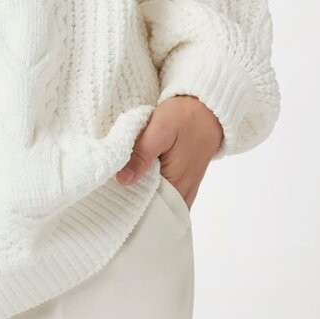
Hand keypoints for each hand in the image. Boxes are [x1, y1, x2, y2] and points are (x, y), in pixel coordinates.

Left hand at [114, 95, 223, 209]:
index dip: (128, 208)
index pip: (149, 210)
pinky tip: (138, 182)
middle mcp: (183, 192)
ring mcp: (186, 187)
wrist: (209, 107)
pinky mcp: (185, 179)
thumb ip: (142, 155)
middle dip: (133, 206)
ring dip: (143, 199)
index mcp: (176, 184)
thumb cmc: (185, 117)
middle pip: (155, 211)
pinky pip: (168, 195)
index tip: (110, 202)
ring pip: (161, 203)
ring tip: (121, 191)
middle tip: (110, 197)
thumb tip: (123, 180)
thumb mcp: (160, 130)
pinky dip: (153, 192)